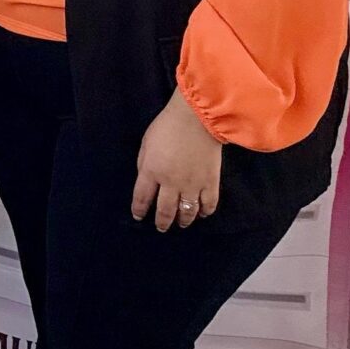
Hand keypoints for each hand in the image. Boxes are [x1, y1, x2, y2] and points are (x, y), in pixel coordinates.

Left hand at [132, 88, 222, 231]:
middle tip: (161, 228)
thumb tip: (148, 181)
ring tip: (181, 224)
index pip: (142, 198)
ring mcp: (192, 185)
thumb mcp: (146, 144)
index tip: (138, 217)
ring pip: (187, 212)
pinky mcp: (210, 183)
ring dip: (183, 221)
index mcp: (151, 171)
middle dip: (162, 222)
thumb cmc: (166, 127)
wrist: (196, 120)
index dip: (140, 210)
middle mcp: (171, 183)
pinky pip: (208, 204)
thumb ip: (144, 164)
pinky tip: (201, 214)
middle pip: (165, 210)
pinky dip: (205, 212)